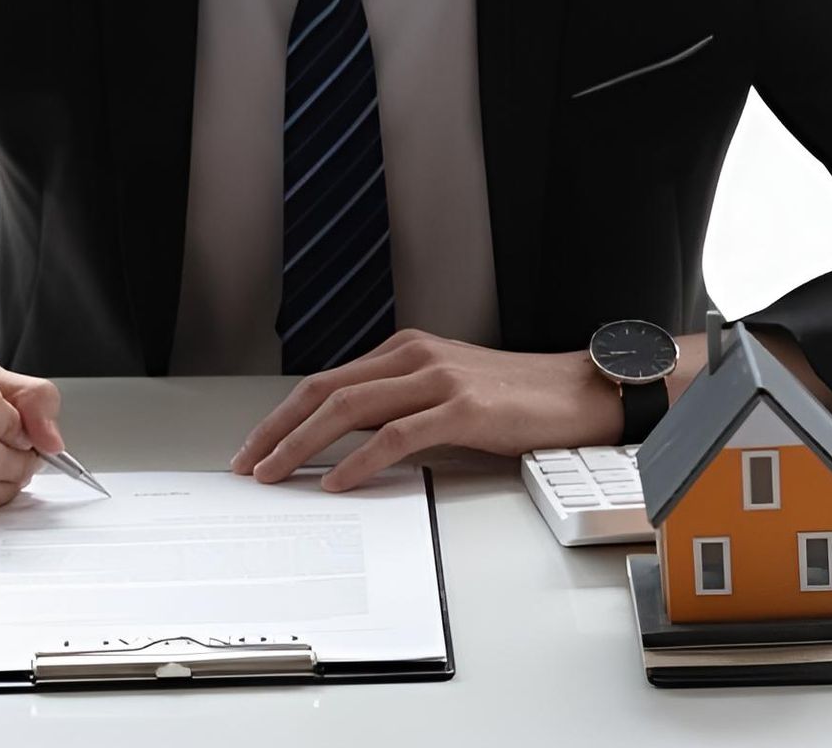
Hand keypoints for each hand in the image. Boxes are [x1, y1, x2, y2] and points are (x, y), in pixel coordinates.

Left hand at [231, 329, 621, 491]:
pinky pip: (397, 436)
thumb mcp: (443, 393)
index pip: (324, 383)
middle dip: (276, 430)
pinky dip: (359, 460)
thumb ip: (395, 408)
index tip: (254, 447)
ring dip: (303, 445)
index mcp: (403, 351)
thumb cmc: (515, 400)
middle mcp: (413, 356)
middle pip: (324, 392)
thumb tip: (339, 444)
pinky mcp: (464, 408)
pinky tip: (337, 481)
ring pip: (350, 410)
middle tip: (248, 464)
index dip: (281, 416)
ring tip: (276, 474)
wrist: (583, 393)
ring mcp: (438, 379)